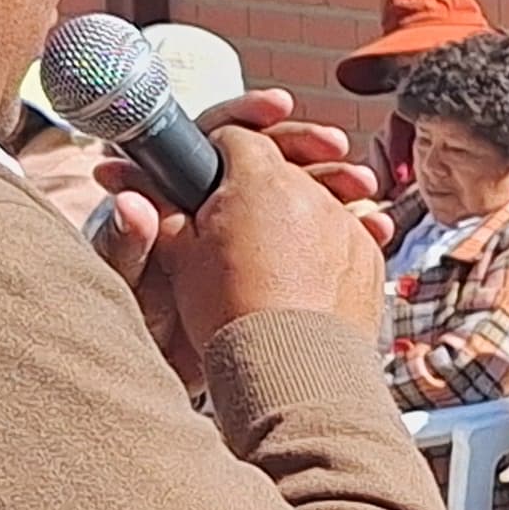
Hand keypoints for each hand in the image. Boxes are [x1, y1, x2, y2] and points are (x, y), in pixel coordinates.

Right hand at [94, 107, 390, 393]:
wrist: (290, 370)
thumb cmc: (228, 314)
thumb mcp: (181, 259)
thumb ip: (166, 212)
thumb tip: (138, 187)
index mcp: (258, 179)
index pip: (235, 138)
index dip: (216, 152)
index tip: (208, 171)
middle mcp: (309, 192)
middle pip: (282, 168)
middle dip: (261, 183)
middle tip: (249, 203)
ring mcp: (346, 222)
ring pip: (318, 200)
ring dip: (297, 214)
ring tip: (280, 239)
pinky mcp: (370, 255)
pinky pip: (348, 234)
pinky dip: (330, 244)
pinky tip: (310, 267)